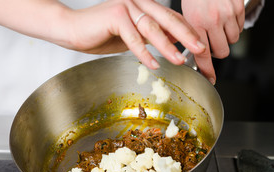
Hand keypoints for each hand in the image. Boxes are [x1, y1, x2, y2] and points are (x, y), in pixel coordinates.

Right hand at [0, 0, 205, 69]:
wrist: (72, 29)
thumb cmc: (101, 34)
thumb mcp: (132, 37)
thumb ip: (150, 38)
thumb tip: (173, 46)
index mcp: (144, 6)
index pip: (171, 18)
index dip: (187, 32)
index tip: (201, 47)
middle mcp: (138, 2)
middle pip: (167, 19)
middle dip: (187, 35)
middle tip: (201, 49)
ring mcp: (126, 6)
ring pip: (152, 27)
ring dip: (168, 45)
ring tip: (181, 59)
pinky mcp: (114, 15)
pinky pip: (132, 37)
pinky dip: (143, 52)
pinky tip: (153, 64)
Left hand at [181, 0, 244, 83]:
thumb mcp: (185, 15)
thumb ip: (191, 34)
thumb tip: (195, 53)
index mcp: (196, 23)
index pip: (202, 54)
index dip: (207, 70)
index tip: (210, 79)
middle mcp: (213, 20)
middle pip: (222, 51)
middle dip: (218, 51)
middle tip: (213, 43)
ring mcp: (228, 14)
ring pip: (233, 41)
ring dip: (226, 38)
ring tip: (219, 27)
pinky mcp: (238, 8)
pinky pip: (240, 28)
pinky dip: (234, 27)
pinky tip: (226, 19)